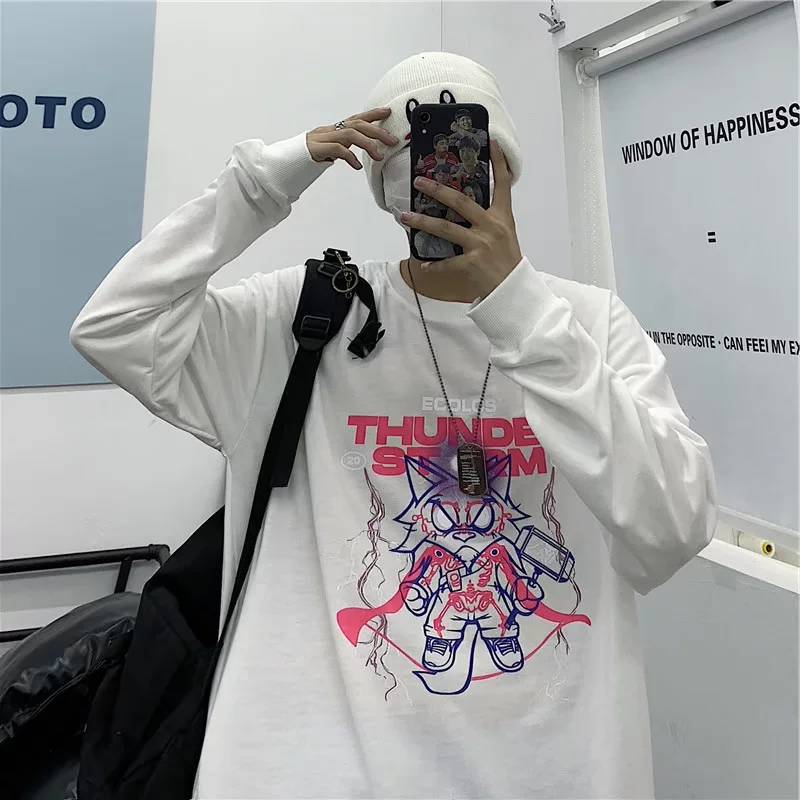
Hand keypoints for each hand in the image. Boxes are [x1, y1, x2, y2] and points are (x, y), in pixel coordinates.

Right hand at [307, 108, 396, 170]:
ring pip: (350, 134)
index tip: (388, 112)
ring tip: (379, 156)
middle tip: (392, 141)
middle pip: (357, 124)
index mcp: (334, 130)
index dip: (372, 114)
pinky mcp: (317, 149)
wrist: (286, 161)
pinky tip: (357, 165)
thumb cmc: (308, 156)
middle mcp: (329, 130)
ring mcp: (322, 138)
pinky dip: (350, 157)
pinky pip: (337, 149)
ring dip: (368, 144)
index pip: (356, 118)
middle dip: (377, 131)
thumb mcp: (330, 150)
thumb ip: (344, 147)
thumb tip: (359, 152)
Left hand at [400, 140, 521, 297]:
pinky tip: (423, 263)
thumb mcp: (504, 234)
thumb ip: (488, 218)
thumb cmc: (506, 261)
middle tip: (419, 181)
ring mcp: (480, 245)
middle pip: (461, 202)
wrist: (512, 289)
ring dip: (422, 222)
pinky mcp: (471, 263)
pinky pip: (446, 262)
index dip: (498, 163)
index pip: (502, 184)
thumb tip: (464, 205)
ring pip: (445, 229)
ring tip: (405, 216)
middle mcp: (491, 227)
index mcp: (502, 217)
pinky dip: (434, 264)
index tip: (491, 143)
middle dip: (437, 190)